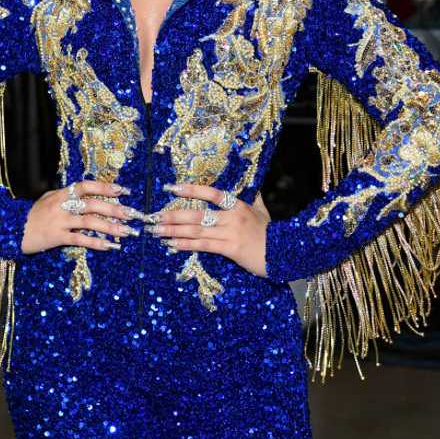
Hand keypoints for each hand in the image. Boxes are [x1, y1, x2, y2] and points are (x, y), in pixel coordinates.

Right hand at [21, 180, 139, 254]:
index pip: (86, 186)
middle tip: (131, 214)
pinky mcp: (56, 237)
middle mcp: (61, 205)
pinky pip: (80, 240)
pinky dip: (96, 243)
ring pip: (89, 222)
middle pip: (92, 204)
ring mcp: (59, 221)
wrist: (9, 229)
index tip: (123, 190)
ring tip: (126, 231)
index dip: (105, 187)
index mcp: (60, 193)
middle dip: (114, 208)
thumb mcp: (47, 199)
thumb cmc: (31, 215)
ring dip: (110, 226)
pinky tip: (109, 246)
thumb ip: (64, 196)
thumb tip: (86, 193)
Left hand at [150, 183, 269, 276]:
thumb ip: (254, 198)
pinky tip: (172, 244)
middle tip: (154, 216)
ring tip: (157, 231)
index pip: (211, 192)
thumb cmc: (272, 233)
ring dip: (174, 230)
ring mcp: (230, 232)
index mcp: (238, 205)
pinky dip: (186, 244)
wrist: (285, 253)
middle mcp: (232, 216)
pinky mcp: (230, 248)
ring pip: (197, 229)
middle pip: (197, 213)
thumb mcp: (263, 211)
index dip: (191, 189)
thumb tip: (252, 185)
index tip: (172, 187)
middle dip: (174, 214)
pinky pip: (203, 245)